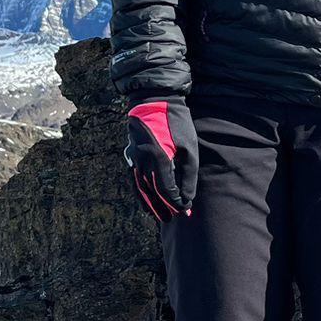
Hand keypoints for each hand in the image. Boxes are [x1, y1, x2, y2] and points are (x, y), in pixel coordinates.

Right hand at [123, 98, 198, 221]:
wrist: (154, 101)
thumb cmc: (176, 123)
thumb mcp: (189, 147)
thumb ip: (189, 175)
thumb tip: (188, 198)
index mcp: (159, 159)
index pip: (167, 190)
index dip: (176, 203)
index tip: (185, 210)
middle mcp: (143, 162)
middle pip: (152, 193)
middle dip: (162, 208)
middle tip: (171, 219)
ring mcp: (134, 159)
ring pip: (140, 189)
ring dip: (149, 204)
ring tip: (158, 216)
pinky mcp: (131, 156)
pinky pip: (134, 180)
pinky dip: (140, 192)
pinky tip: (146, 199)